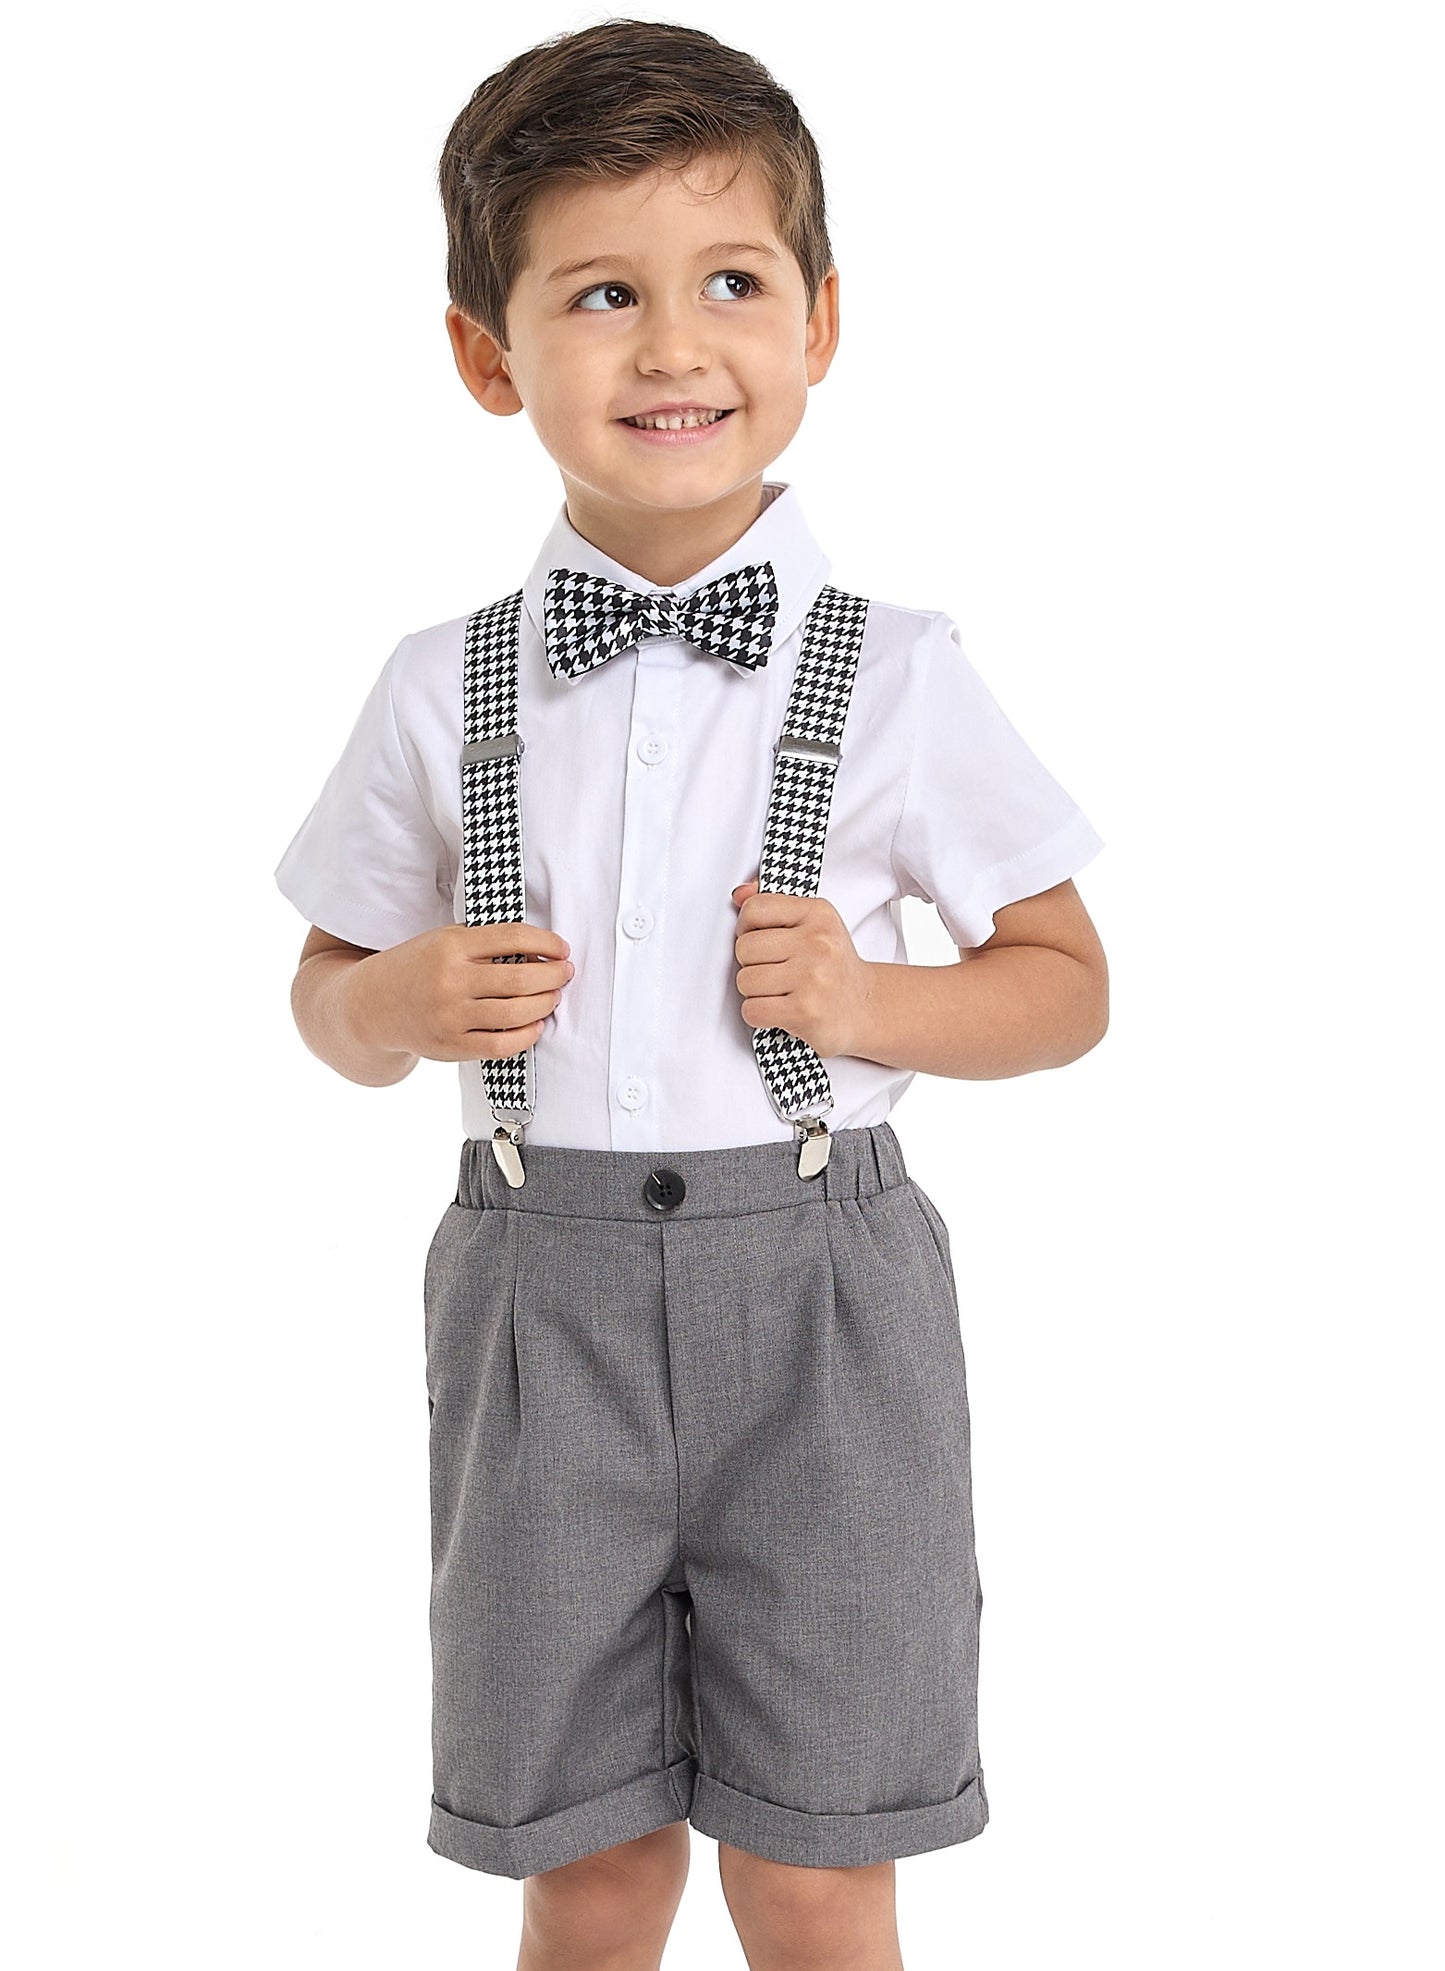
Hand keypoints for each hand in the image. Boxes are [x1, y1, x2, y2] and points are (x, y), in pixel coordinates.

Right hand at [345, 921, 573, 1064]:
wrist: (371, 1005)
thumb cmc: (416, 968)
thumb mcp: (442, 941)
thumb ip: (484, 944)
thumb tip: (539, 955)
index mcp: (450, 946)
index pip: (513, 938)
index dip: (546, 943)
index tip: (562, 949)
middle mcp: (451, 981)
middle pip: (521, 979)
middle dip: (554, 976)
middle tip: (564, 974)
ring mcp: (451, 1017)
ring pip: (516, 1013)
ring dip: (545, 1004)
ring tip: (552, 997)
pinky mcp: (452, 1046)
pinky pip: (502, 1045)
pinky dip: (527, 1035)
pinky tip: (535, 1025)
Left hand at [730, 879, 872, 1058]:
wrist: (864, 1007)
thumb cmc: (832, 967)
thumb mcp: (812, 925)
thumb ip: (773, 906)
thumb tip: (739, 894)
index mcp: (818, 914)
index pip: (754, 908)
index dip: (746, 928)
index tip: (760, 940)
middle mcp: (818, 943)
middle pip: (744, 948)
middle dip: (751, 964)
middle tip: (774, 971)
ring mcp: (813, 977)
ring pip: (745, 981)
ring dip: (755, 992)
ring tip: (780, 991)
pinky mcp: (805, 1011)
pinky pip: (752, 1010)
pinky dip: (758, 1014)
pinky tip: (779, 1009)